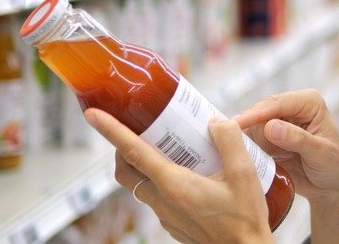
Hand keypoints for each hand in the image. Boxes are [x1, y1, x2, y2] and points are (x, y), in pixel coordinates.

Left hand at [83, 108, 273, 243]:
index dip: (111, 130)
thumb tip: (215, 122)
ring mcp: (166, 215)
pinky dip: (161, 181)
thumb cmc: (244, 221)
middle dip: (122, 147)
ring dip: (145, 164)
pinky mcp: (173, 223)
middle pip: (126, 171)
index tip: (93, 115)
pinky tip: (189, 174)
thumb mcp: (244, 174)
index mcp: (174, 185)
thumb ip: (229, 141)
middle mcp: (163, 201)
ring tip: (172, 149)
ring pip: (141, 185)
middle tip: (140, 129)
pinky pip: (157, 197)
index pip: (133, 152)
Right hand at [233, 89, 338, 242]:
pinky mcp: (269, 139)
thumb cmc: (335, 166)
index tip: (236, 124)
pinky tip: (237, 157)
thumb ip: (297, 139)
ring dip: (245, 141)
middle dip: (245, 127)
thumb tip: (271, 127)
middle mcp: (292, 108)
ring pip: (252, 127)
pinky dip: (246, 149)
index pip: (277, 103)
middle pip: (260, 112)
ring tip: (232, 152)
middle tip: (226, 140)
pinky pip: (252, 141)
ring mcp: (279, 123)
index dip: (255, 114)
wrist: (332, 187)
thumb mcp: (321, 154)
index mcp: (309, 102)